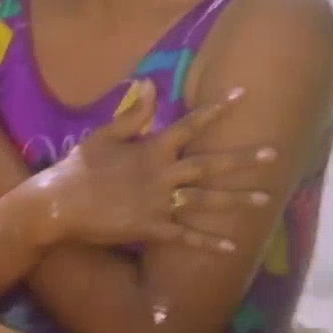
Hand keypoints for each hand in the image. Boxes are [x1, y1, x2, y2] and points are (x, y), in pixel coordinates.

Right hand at [31, 80, 273, 251]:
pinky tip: (232, 248)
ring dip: (237, 201)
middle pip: (210, 165)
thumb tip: (151, 85)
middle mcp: (162, 175)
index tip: (243, 95)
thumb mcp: (103, 136)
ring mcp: (159, 203)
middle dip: (242, 160)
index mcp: (152, 149)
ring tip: (265, 200)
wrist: (59, 204)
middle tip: (273, 154)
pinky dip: (209, 243)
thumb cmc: (78, 168)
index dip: (217, 109)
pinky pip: (186, 237)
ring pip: (206, 201)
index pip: (191, 125)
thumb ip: (132, 114)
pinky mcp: (152, 228)